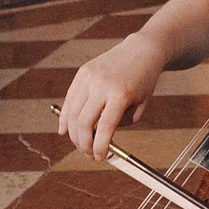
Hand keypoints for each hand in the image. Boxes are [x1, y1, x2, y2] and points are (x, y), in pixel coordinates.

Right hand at [60, 33, 170, 159]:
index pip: (104, 128)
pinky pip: (69, 99)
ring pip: (72, 113)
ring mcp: (90, 77)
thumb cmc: (143, 81)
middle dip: (84, 144)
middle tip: (89, 154)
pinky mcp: (82, 72)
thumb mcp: (140, 106)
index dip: (99, 147)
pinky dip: (65, 117)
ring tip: (81, 145)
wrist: (141, 50)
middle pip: (83, 123)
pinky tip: (64, 131)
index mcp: (120, 95)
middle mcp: (102, 85)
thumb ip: (121, 124)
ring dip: (74, 134)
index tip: (100, 157)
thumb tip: (98, 138)